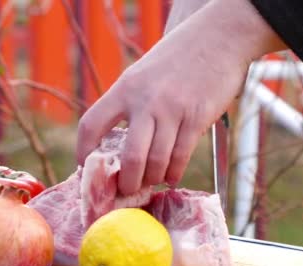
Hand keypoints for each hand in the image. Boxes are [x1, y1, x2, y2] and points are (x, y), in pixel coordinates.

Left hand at [77, 0, 283, 195]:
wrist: (218, 37)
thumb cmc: (177, 58)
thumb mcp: (141, 74)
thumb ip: (128, 103)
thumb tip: (117, 144)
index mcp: (124, 89)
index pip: (91, 124)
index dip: (83, 152)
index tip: (86, 167)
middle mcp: (145, 101)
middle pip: (129, 157)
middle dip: (126, 182)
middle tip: (126, 190)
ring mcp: (172, 110)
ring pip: (156, 161)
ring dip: (152, 179)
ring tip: (150, 182)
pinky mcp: (197, 117)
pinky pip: (181, 156)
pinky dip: (173, 173)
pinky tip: (170, 177)